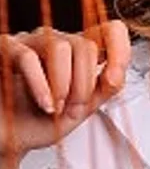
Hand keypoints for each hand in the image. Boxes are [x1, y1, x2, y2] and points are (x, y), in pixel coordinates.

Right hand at [0, 21, 130, 156]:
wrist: (6, 138)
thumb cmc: (38, 121)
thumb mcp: (81, 109)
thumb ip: (104, 90)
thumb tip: (117, 74)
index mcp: (80, 54)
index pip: (110, 30)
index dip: (120, 49)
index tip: (114, 79)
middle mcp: (56, 42)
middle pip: (86, 46)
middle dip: (85, 84)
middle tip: (74, 108)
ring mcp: (29, 42)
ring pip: (61, 47)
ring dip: (64, 85)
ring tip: (56, 108)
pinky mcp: (4, 48)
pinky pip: (26, 57)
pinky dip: (41, 86)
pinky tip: (44, 104)